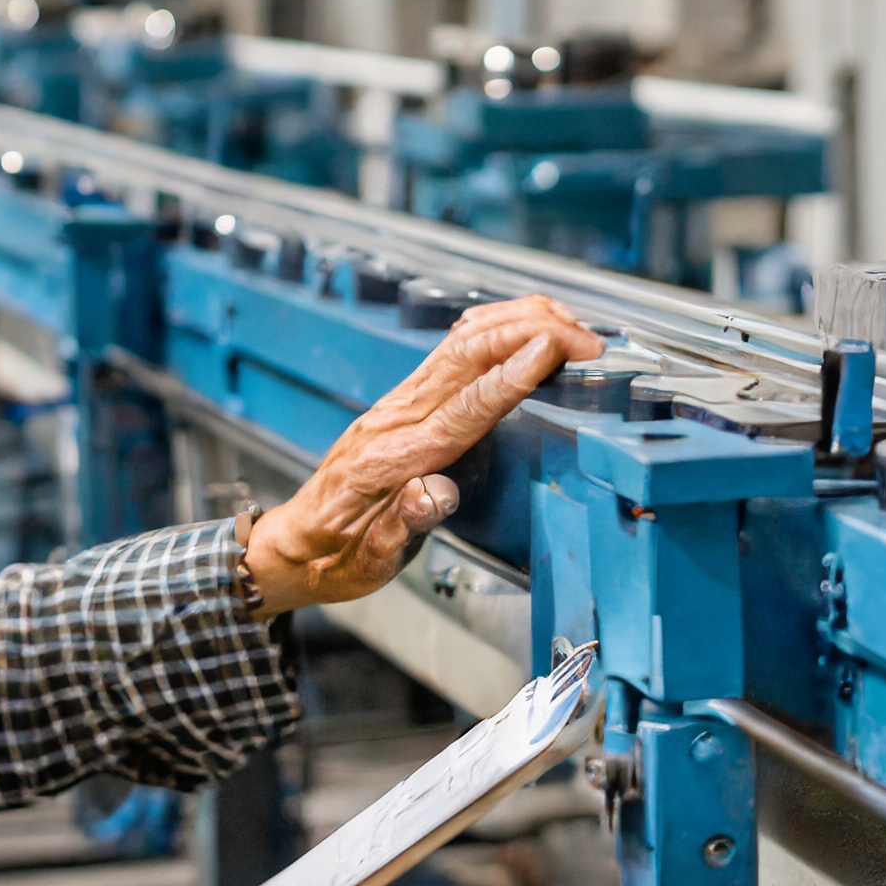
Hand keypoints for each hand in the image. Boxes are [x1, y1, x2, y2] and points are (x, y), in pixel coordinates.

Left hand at [245, 294, 601, 615]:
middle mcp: (395, 420)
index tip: (550, 350)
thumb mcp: (368, 563)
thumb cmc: (335, 557)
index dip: (509, 378)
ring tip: (569, 322)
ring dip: (517, 321)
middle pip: (467, 357)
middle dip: (531, 333)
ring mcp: (397, 404)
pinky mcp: (402, 400)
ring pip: (461, 342)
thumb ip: (402, 528)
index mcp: (391, 461)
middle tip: (587, 339)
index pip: (462, 410)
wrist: (298, 543)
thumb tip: (436, 495)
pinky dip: (493, 326)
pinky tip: (520, 321)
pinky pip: (451, 349)